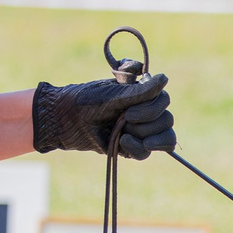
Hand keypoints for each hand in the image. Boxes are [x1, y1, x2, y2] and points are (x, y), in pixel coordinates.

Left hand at [32, 72, 174, 158]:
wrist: (65, 121)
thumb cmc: (85, 101)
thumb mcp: (114, 95)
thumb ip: (142, 91)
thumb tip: (165, 78)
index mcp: (141, 94)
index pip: (165, 101)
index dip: (152, 109)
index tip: (129, 111)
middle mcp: (144, 111)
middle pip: (167, 121)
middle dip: (146, 124)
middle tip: (125, 120)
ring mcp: (139, 131)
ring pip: (163, 139)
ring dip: (145, 137)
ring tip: (124, 135)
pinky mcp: (132, 147)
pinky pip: (147, 153)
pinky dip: (137, 149)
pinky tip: (122, 143)